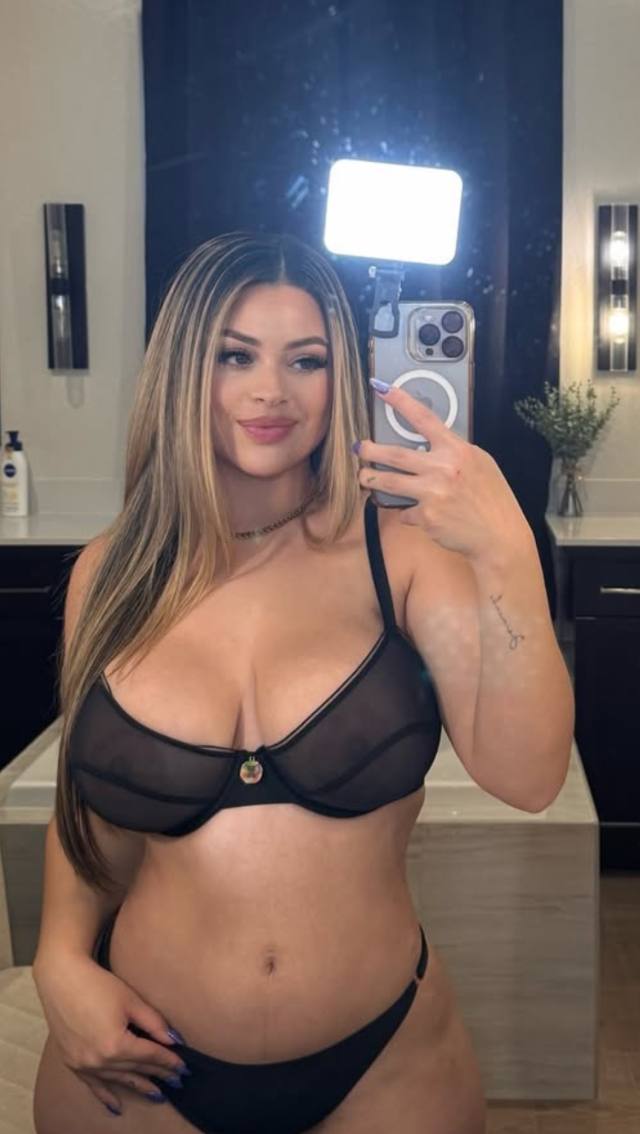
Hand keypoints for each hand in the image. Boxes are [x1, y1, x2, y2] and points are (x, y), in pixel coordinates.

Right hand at [33, 952, 188, 1114]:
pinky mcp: (73, 1063)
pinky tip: (117, 1106)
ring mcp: (84, 1065)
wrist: (61, 979)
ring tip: (157, 1094)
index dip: (169, 1061)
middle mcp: (99, 1060)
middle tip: (177, 1080)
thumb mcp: (131, 1001)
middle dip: (158, 1074)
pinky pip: (93, 1086)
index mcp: (116, 1044)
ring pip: (118, 1080)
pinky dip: (107, 1096)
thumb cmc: (97, 985)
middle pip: (136, 1069)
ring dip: (139, 1086)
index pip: (150, 1055)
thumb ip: (154, 1023)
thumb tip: (173, 1041)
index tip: (183, 1067)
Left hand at [357, 383, 533, 561]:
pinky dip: (408, 512)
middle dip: (371, 450)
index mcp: (456, 450)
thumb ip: (454, 452)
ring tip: (363, 477)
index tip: (381, 389)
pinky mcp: (426, 517)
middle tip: (359, 448)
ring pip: (390, 483)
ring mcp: (432, 493)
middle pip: (395, 454)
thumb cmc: (492, 498)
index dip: (400, 401)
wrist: (500, 534)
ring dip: (371, 479)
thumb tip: (429, 446)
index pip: (423, 418)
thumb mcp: (480, 463)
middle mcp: (442, 468)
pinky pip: (406, 512)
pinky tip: (415, 514)